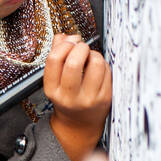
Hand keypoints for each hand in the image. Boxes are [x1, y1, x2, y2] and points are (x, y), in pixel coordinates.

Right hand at [44, 33, 111, 160]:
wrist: (79, 125)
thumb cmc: (67, 98)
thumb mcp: (55, 81)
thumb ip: (56, 56)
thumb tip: (62, 36)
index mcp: (53, 90)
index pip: (54, 59)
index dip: (64, 45)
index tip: (69, 42)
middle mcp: (69, 96)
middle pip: (74, 62)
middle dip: (80, 47)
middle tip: (81, 47)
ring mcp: (88, 99)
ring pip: (95, 63)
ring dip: (94, 54)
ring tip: (90, 57)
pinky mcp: (105, 98)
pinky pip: (107, 71)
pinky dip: (103, 63)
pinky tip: (98, 68)